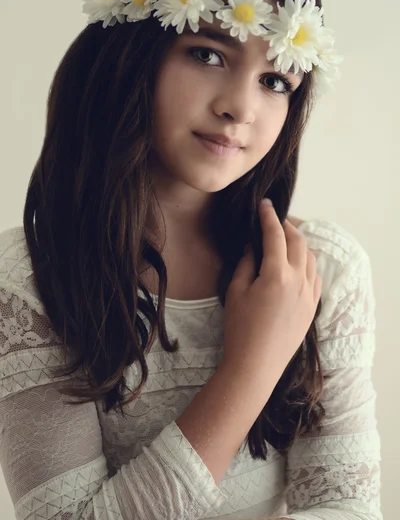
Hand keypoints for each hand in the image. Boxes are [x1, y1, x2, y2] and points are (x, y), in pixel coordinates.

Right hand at [220, 200, 321, 383]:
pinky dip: (307, 263)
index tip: (264, 204)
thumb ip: (246, 263)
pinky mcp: (312, 307)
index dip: (269, 216)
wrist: (256, 365)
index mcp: (277, 274)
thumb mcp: (236, 291)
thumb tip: (253, 246)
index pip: (275, 235)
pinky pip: (315, 277)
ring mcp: (308, 295)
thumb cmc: (240, 329)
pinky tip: (298, 265)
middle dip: (287, 226)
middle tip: (274, 219)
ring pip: (310, 258)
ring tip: (286, 240)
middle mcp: (298, 281)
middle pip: (298, 242)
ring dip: (299, 243)